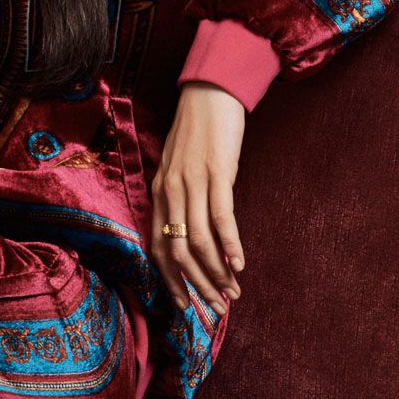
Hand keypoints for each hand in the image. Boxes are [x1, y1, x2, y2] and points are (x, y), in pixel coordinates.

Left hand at [151, 82, 247, 321]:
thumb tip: (193, 229)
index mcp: (159, 193)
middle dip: (197, 285)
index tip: (187, 305)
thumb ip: (182, 196)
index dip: (171, 281)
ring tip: (232, 292)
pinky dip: (230, 244)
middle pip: (177, 252)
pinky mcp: (216, 172)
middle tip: (216, 307)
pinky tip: (240, 264)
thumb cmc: (199, 130)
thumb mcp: (181, 166)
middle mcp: (170, 191)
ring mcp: (192, 182)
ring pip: (198, 241)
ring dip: (216, 272)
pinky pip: (220, 217)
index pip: (158, 248)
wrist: (210, 90)